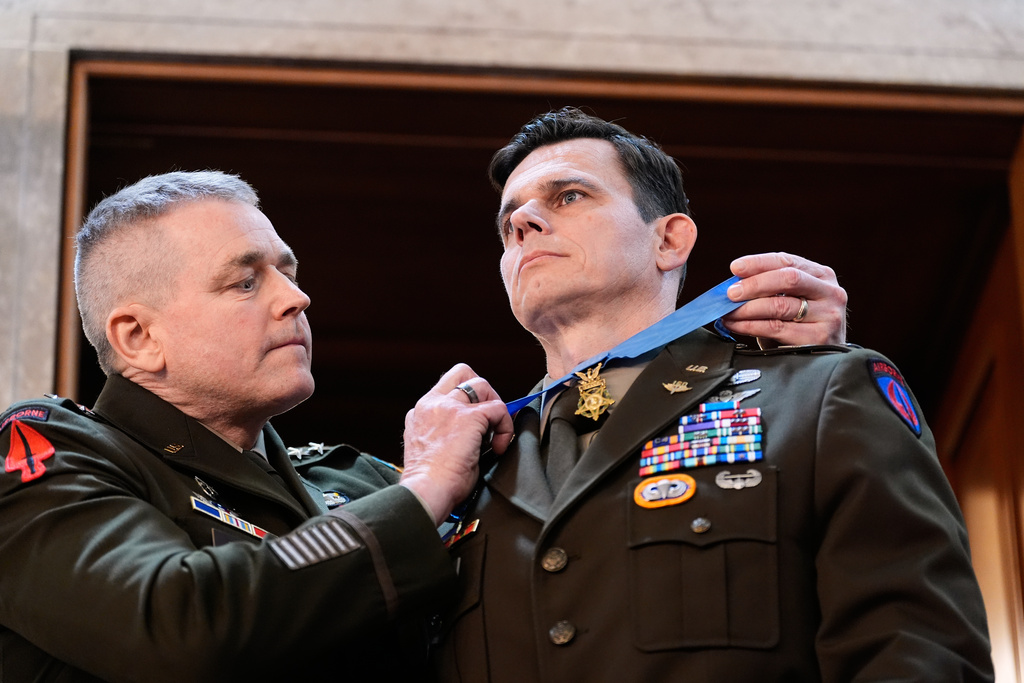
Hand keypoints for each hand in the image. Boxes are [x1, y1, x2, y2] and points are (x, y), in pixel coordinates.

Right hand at [399, 364, 514, 525]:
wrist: (426, 492)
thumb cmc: (430, 482)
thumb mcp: (429, 448)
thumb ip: (444, 432)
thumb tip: (474, 434)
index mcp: (420, 412)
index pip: (446, 387)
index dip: (466, 399)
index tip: (476, 422)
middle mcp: (432, 404)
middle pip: (463, 373)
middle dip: (482, 391)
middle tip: (488, 419)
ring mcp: (449, 407)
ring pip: (482, 385)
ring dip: (495, 408)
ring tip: (495, 435)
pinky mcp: (469, 417)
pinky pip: (498, 408)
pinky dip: (505, 427)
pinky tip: (498, 447)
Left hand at [722, 252, 847, 346]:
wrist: (820, 358)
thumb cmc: (800, 326)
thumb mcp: (790, 301)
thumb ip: (770, 288)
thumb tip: (734, 284)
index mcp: (822, 275)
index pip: (788, 261)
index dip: (759, 262)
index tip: (736, 267)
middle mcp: (830, 292)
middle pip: (788, 279)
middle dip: (754, 284)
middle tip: (731, 293)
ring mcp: (828, 316)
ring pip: (780, 305)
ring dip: (747, 308)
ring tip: (728, 312)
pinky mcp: (819, 338)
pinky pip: (776, 328)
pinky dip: (750, 325)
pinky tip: (737, 325)